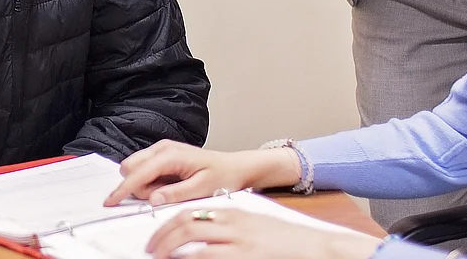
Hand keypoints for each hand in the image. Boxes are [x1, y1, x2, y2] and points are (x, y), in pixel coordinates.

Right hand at [106, 141, 298, 206]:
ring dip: (145, 185)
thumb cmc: (222, 175)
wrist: (235, 167)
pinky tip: (169, 185)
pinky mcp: (163, 155)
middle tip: (164, 196)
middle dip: (139, 188)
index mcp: (170, 155)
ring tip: (170, 190)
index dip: (123, 189)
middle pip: (132, 169)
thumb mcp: (202, 189)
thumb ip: (175, 193)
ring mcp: (162, 149)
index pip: (138, 173)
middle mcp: (163, 148)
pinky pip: (145, 169)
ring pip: (136, 169)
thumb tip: (153, 198)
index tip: (111, 201)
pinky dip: (151, 181)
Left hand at [144, 207, 380, 258]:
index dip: (166, 224)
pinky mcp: (244, 257)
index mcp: (232, 213)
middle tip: (151, 250)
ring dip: (170, 249)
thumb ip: (226, 229)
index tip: (155, 236)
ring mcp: (239, 243)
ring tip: (160, 257)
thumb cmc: (285, 241)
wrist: (315, 246)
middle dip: (162, 237)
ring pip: (193, 241)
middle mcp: (233, 224)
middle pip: (185, 224)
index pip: (189, 212)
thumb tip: (197, 242)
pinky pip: (209, 258)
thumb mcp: (252, 227)